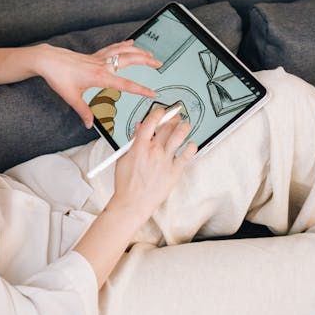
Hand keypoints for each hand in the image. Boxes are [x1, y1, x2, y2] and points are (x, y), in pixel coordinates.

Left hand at [35, 41, 161, 127]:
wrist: (48, 60)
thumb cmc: (58, 77)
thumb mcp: (71, 97)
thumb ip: (83, 112)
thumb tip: (89, 125)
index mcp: (100, 77)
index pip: (126, 84)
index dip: (141, 89)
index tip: (153, 93)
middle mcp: (102, 65)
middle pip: (130, 60)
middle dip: (146, 61)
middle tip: (160, 63)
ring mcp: (99, 58)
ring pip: (123, 51)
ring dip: (139, 51)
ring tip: (151, 54)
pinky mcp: (94, 55)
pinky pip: (113, 48)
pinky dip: (123, 45)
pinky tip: (131, 42)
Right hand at [109, 107, 197, 223]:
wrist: (133, 203)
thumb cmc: (126, 183)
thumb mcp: (123, 158)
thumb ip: (132, 141)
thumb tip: (139, 128)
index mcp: (139, 146)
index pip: (151, 121)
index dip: (158, 112)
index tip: (161, 111)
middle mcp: (154, 151)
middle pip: (167, 127)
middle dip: (172, 118)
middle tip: (175, 116)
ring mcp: (165, 160)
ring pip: (179, 136)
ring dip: (184, 127)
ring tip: (185, 125)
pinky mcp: (174, 171)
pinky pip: (187, 155)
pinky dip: (191, 147)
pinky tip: (191, 145)